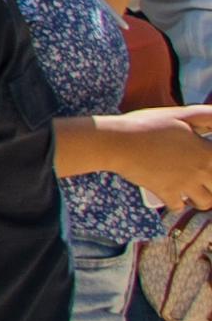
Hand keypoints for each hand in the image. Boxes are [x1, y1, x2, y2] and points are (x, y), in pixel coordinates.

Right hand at [74, 104, 211, 208]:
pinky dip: (177, 204)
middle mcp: (201, 170)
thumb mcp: (180, 115)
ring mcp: (184, 184)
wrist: (118, 141)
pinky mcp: (166, 192)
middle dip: (211, 185)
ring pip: (205, 202)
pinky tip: (174, 197)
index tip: (205, 162)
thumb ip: (206, 116)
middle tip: (203, 181)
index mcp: (207, 151)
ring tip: (193, 193)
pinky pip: (178, 206)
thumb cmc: (147, 124)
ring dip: (201, 199)